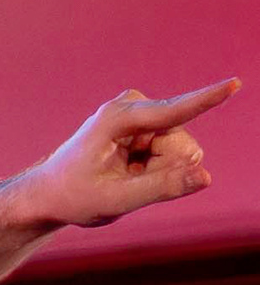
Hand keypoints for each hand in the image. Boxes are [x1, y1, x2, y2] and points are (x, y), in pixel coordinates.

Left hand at [19, 80, 232, 228]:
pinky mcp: (149, 124)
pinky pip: (175, 154)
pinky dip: (155, 170)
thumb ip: (161, 188)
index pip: (174, 111)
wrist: (48, 194)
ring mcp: (143, 114)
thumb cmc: (73, 197)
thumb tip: (205, 177)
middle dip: (164, 171)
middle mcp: (133, 106)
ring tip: (124, 177)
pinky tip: (129, 172)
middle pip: (183, 146)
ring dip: (159, 172)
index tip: (235, 84)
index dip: (208, 99)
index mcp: (118, 118)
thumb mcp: (114, 201)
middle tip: (125, 181)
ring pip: (183, 152)